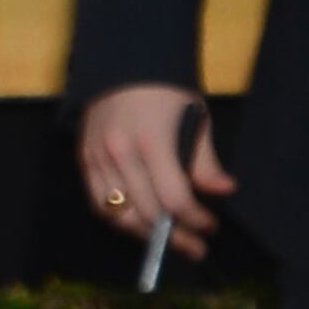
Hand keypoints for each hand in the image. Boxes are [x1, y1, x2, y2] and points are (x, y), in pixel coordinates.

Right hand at [76, 83, 225, 254]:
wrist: (125, 62)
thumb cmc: (166, 90)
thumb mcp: (195, 119)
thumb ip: (205, 160)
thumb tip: (223, 189)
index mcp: (152, 141)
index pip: (174, 199)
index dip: (195, 220)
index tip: (210, 225)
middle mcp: (120, 152)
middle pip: (148, 213)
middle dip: (175, 236)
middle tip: (195, 247)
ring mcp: (98, 157)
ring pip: (119, 215)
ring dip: (146, 236)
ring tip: (168, 241)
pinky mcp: (84, 158)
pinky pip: (98, 203)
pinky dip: (120, 220)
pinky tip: (140, 226)